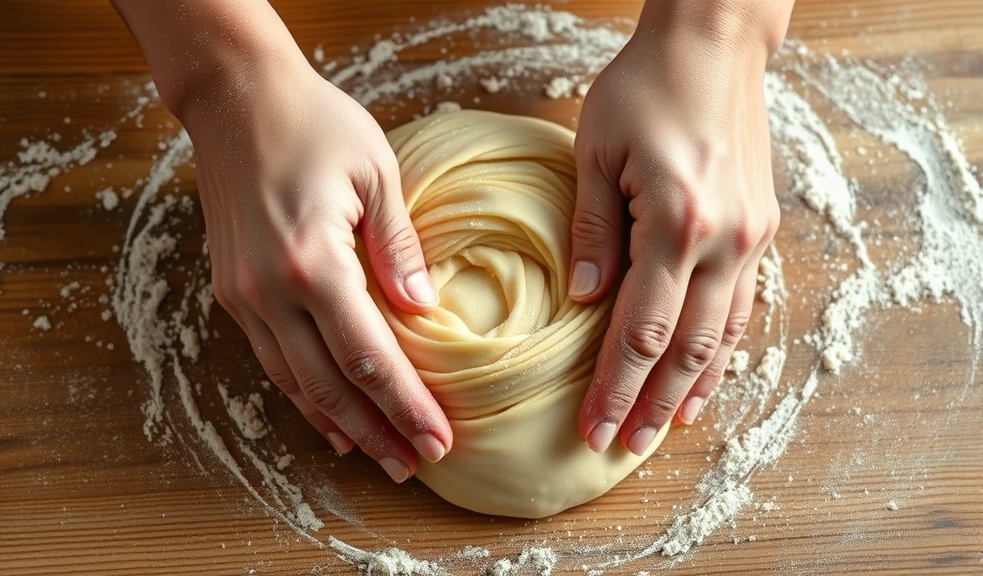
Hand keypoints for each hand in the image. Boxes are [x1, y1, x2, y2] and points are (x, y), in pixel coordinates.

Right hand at [182, 46, 451, 482]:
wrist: (235, 97)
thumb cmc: (314, 123)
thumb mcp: (376, 171)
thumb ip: (399, 246)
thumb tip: (425, 309)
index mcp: (313, 262)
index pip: (369, 356)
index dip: (405, 405)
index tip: (438, 440)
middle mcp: (270, 291)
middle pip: (331, 385)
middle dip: (377, 431)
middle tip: (414, 465)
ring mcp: (243, 295)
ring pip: (295, 382)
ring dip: (339, 424)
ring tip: (377, 456)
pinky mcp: (231, 290)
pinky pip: (270, 359)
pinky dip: (302, 395)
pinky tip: (328, 417)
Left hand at [571, 2, 789, 454]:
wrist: (713, 46)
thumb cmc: (645, 87)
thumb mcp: (596, 152)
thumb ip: (592, 232)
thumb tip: (582, 298)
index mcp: (676, 222)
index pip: (640, 329)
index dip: (614, 385)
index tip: (592, 426)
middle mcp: (724, 239)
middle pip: (684, 347)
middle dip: (648, 402)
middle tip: (619, 444)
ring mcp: (750, 236)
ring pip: (721, 335)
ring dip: (690, 388)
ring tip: (660, 428)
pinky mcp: (760, 228)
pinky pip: (742, 305)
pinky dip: (721, 349)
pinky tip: (703, 377)